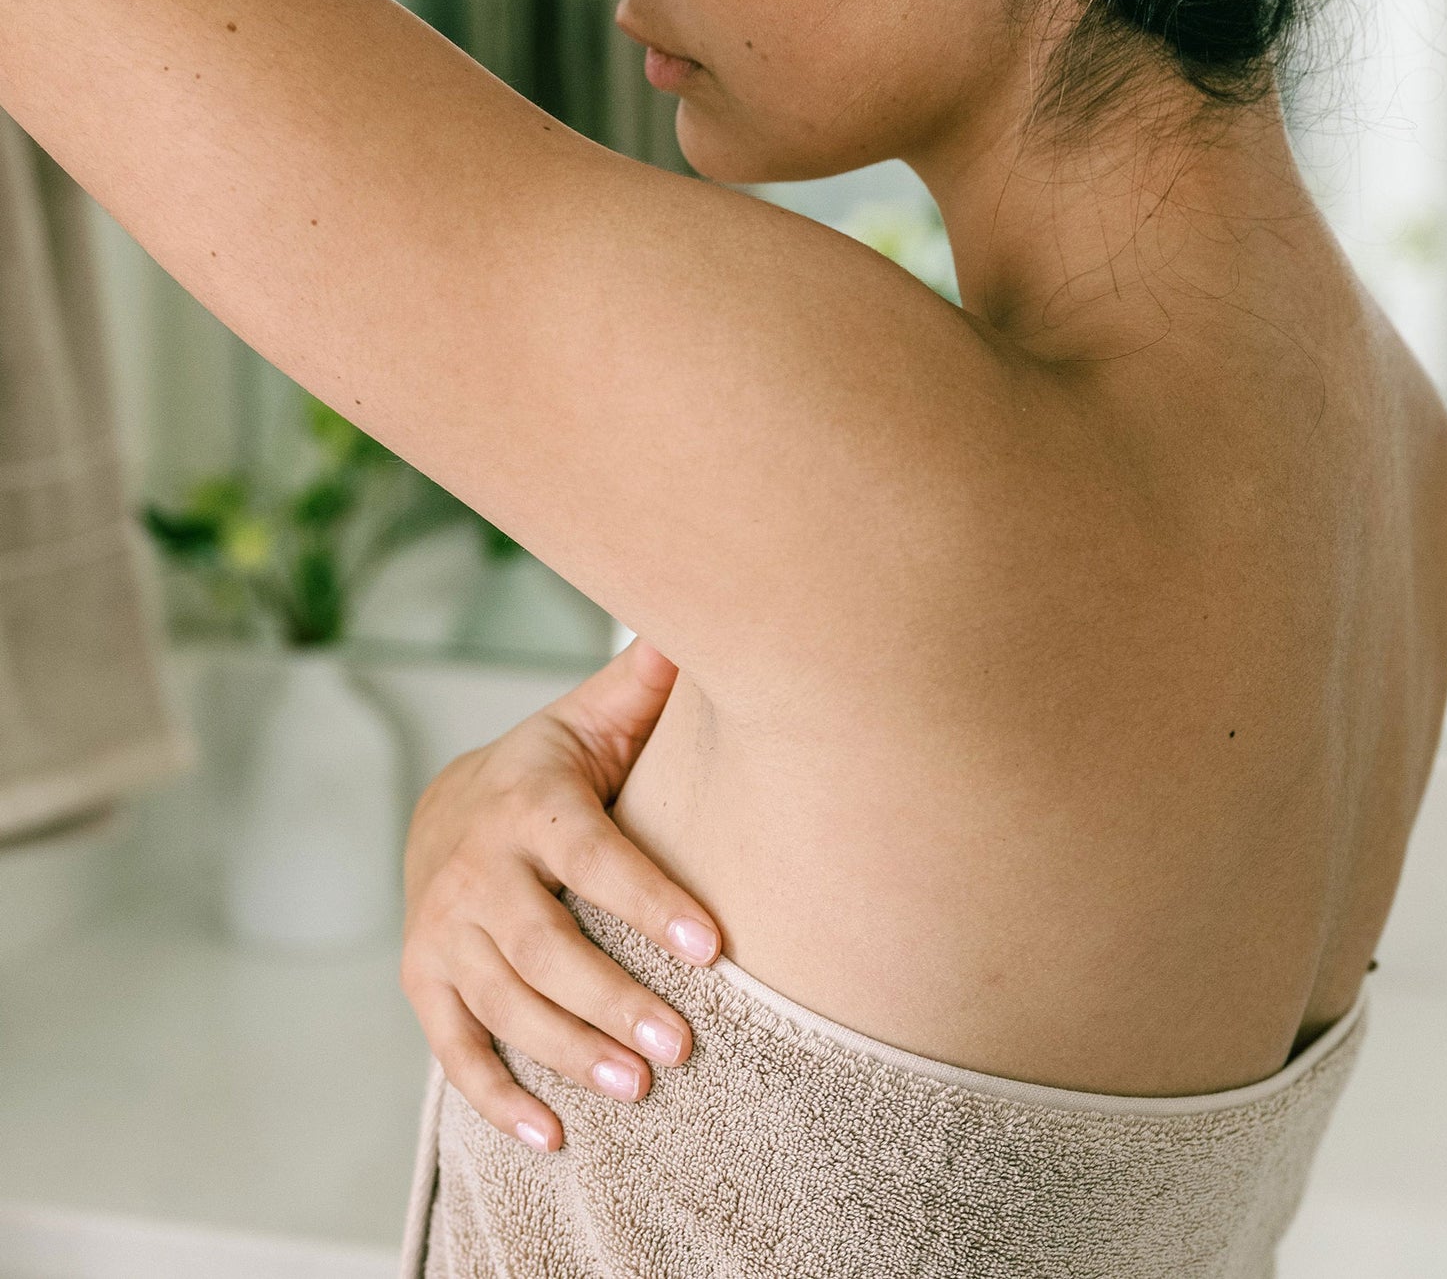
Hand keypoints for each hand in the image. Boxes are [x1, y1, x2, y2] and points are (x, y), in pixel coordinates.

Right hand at [400, 638, 720, 1151]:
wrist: (446, 807)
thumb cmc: (550, 767)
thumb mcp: (590, 718)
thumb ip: (647, 682)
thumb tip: (703, 620)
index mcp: (531, 802)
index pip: (594, 856)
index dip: (650, 901)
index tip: (713, 947)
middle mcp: (478, 869)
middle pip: (545, 946)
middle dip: (612, 1000)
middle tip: (682, 1046)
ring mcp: (444, 931)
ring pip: (506, 1003)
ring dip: (570, 1052)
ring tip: (639, 1089)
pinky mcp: (424, 982)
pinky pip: (456, 1050)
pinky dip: (499, 1097)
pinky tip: (553, 1136)